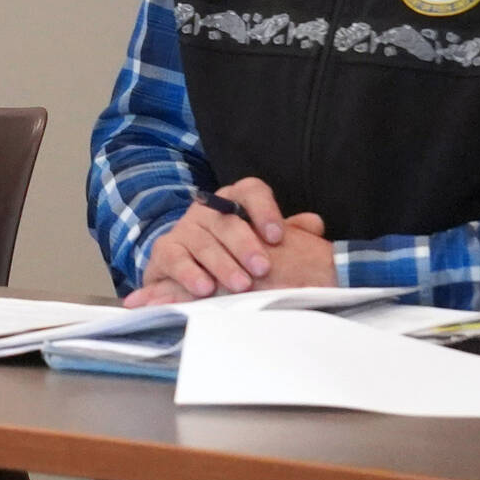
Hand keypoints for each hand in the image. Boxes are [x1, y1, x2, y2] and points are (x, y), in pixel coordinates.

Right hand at [127, 209, 332, 306]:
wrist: (186, 268)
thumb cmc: (233, 255)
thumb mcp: (262, 243)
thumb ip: (290, 234)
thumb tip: (315, 224)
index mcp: (234, 201)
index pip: (251, 191)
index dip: (265, 210)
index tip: (278, 236)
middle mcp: (207, 210)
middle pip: (227, 220)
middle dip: (246, 245)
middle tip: (263, 268)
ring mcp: (184, 228)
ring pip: (203, 242)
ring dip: (223, 264)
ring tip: (240, 285)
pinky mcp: (165, 250)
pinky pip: (176, 259)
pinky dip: (190, 274)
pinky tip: (205, 288)